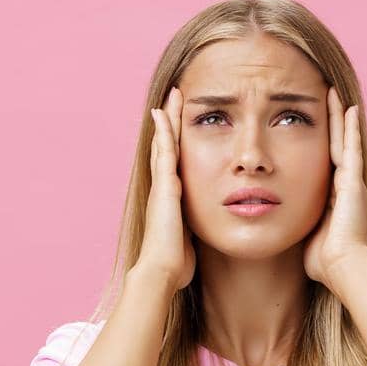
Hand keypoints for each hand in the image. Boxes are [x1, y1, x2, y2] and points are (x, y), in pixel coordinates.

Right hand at [133, 87, 196, 291]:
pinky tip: (163, 112)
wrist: (161, 270)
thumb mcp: (188, 241)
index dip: (178, 142)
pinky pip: (164, 151)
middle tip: (175, 98)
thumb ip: (193, 232)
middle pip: (166, 147)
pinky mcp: (164, 185)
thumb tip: (205, 238)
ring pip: (164, 143)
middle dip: (171, 123)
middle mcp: (163, 188)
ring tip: (172, 95)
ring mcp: (161, 185)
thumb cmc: (175, 263)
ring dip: (168, 119)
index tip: (185, 124)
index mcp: (171, 199)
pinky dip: (164, 130)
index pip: (175, 164)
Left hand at [303, 86, 366, 286]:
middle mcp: (344, 187)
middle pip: (334, 145)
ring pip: (343, 141)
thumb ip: (297, 229)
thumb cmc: (323, 262)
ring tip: (334, 93)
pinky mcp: (353, 182)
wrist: (342, 268)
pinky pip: (351, 147)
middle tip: (326, 97)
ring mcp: (351, 182)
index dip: (317, 142)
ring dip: (339, 117)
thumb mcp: (305, 238)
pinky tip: (348, 107)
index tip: (311, 125)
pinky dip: (350, 127)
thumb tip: (281, 231)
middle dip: (330, 122)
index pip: (322, 162)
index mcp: (332, 198)